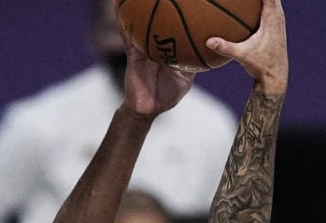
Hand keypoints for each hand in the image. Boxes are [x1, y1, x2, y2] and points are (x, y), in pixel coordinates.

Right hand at [112, 0, 194, 116]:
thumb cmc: (166, 95)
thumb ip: (192, 64)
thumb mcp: (185, 78)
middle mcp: (156, 44)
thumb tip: (207, 52)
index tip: (186, 0)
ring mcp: (143, 47)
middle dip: (158, 3)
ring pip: (140, 22)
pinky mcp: (133, 53)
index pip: (174, 26)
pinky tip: (118, 5)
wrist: (148, 109)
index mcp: (168, 48)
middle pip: (156, 20)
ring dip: (138, 6)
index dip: (178, 12)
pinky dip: (123, 21)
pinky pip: (127, 35)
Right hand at [206, 0, 287, 95]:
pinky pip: (268, 8)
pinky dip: (260, 5)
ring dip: (260, 0)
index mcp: (272, 16)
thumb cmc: (261, 65)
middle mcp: (278, 15)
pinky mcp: (275, 26)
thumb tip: (208, 42)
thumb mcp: (242, 56)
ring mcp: (278, 20)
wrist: (275, 76)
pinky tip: (249, 7)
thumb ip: (226, 47)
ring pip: (270, 0)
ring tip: (245, 0)